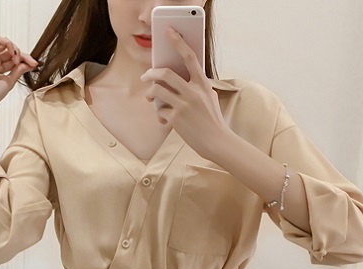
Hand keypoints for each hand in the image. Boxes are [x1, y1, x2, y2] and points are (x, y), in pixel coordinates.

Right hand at [0, 36, 37, 111]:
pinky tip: (13, 53)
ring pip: (5, 43)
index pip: (14, 59)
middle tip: (30, 62)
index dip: (25, 59)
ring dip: (15, 48)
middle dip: (23, 54)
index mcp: (0, 68)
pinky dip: (8, 43)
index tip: (34, 64)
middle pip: (11, 50)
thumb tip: (29, 63)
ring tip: (18, 59)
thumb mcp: (10, 81)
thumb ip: (19, 70)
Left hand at [140, 28, 228, 160]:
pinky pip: (160, 112)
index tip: (169, 32)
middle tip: (145, 76)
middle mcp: (193, 92)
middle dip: (150, 73)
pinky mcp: (177, 119)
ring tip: (150, 97)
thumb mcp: (209, 97)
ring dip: (150, 93)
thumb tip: (176, 80)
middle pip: (165, 74)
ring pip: (157, 91)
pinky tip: (164, 120)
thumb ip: (196, 86)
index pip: (190, 57)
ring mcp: (184, 105)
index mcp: (203, 84)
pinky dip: (160, 115)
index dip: (178, 42)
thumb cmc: (212, 120)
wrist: (216, 141)